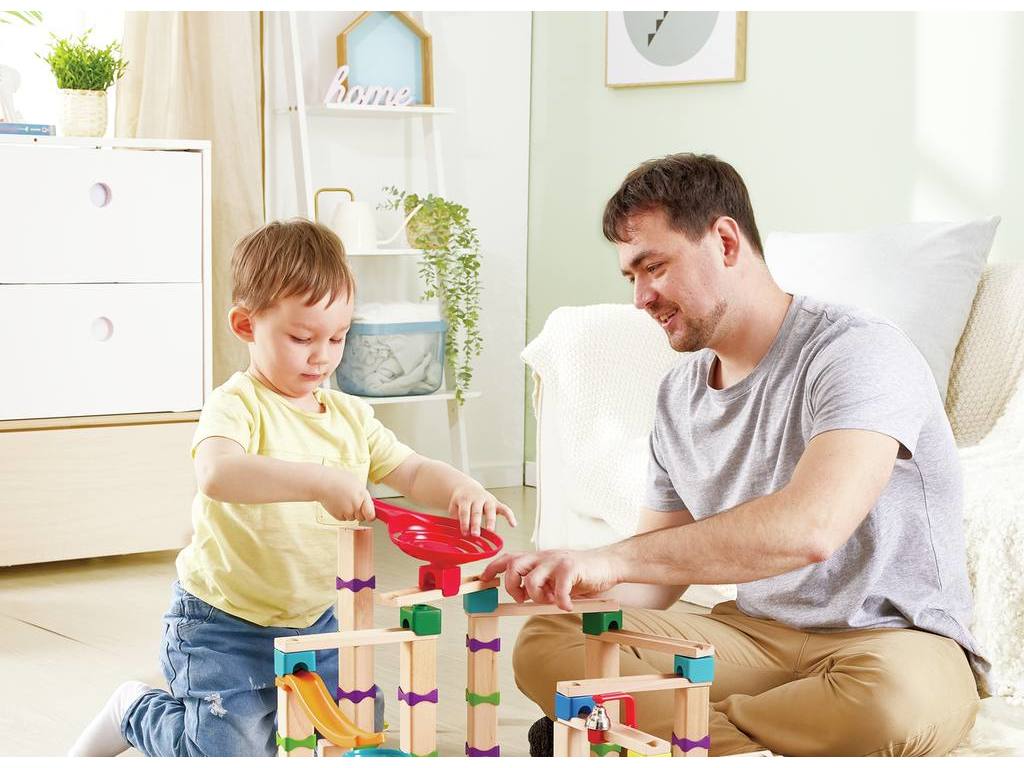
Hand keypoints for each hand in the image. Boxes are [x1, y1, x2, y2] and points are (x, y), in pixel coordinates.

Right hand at [318, 468, 374, 522]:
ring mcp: (346, 511)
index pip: (371, 513)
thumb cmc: (338, 480)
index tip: (370, 515)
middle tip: (352, 502)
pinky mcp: (338, 516)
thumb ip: (363, 495)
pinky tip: (338, 504)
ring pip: (352, 518)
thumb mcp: (356, 483)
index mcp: (362, 495)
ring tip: (343, 500)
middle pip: (362, 517)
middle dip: (359, 512)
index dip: (371, 516)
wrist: (322, 483)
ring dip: (349, 512)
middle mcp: (356, 505)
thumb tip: (368, 503)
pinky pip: (344, 518)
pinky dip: (341, 513)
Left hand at [448, 483, 516, 535]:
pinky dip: (510, 516)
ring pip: (490, 510)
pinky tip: (513, 524)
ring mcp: (488, 500)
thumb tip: (457, 534)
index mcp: (465, 499)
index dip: (464, 523)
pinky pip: (505, 509)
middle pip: (477, 511)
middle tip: (475, 534)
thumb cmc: (461, 501)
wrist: (467, 488)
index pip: (465, 512)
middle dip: (476, 524)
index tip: (464, 533)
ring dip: (490, 521)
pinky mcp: (496, 503)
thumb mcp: (454, 507)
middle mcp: (477, 498)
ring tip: (490, 531)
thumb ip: (456, 518)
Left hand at [480, 548, 619, 611]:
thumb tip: (522, 597)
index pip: (508, 558)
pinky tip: (567, 605)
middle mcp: (543, 557)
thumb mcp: (553, 576)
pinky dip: (561, 602)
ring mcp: (556, 561)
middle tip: (523, 599)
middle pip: (513, 566)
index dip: (492, 568)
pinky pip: (558, 588)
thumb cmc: (579, 573)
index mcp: (537, 559)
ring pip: (532, 579)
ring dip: (537, 597)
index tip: (483, 580)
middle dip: (512, 587)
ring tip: (550, 601)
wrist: (607, 563)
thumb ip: (538, 583)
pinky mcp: (571, 568)